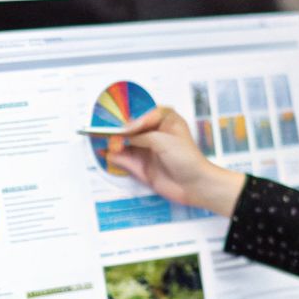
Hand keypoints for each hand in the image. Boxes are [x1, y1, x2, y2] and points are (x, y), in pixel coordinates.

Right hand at [114, 107, 245, 216]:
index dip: (130, 117)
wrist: (195, 185)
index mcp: (164, 119)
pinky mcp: (141, 165)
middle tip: (106, 131)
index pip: (142, 112)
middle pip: (131, 127)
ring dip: (114, 142)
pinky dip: (114, 156)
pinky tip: (107, 153)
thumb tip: (121, 134)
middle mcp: (154, 132)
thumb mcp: (162, 140)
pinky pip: (124, 158)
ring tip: (104, 141)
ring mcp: (147, 149)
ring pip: (125, 142)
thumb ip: (140, 136)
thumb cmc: (187, 158)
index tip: (122, 125)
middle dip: (118, 129)